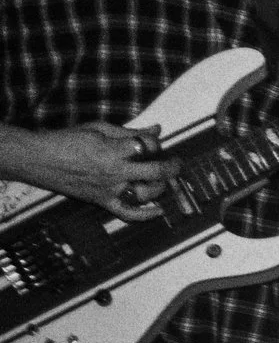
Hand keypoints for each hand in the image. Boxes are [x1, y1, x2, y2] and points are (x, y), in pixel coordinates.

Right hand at [9, 122, 169, 218]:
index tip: (153, 140)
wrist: (39, 159)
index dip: (156, 142)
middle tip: (176, 162)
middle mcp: (114, 172)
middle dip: (172, 166)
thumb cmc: (67, 140)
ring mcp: (109, 189)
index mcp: (114, 150)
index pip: (148, 146)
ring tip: (164, 179)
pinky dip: (145, 215)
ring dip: (161, 187)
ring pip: (146, 193)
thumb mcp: (99, 128)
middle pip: (155, 172)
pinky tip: (159, 211)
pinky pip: (127, 213)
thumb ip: (130, 131)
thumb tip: (157, 129)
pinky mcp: (101, 201)